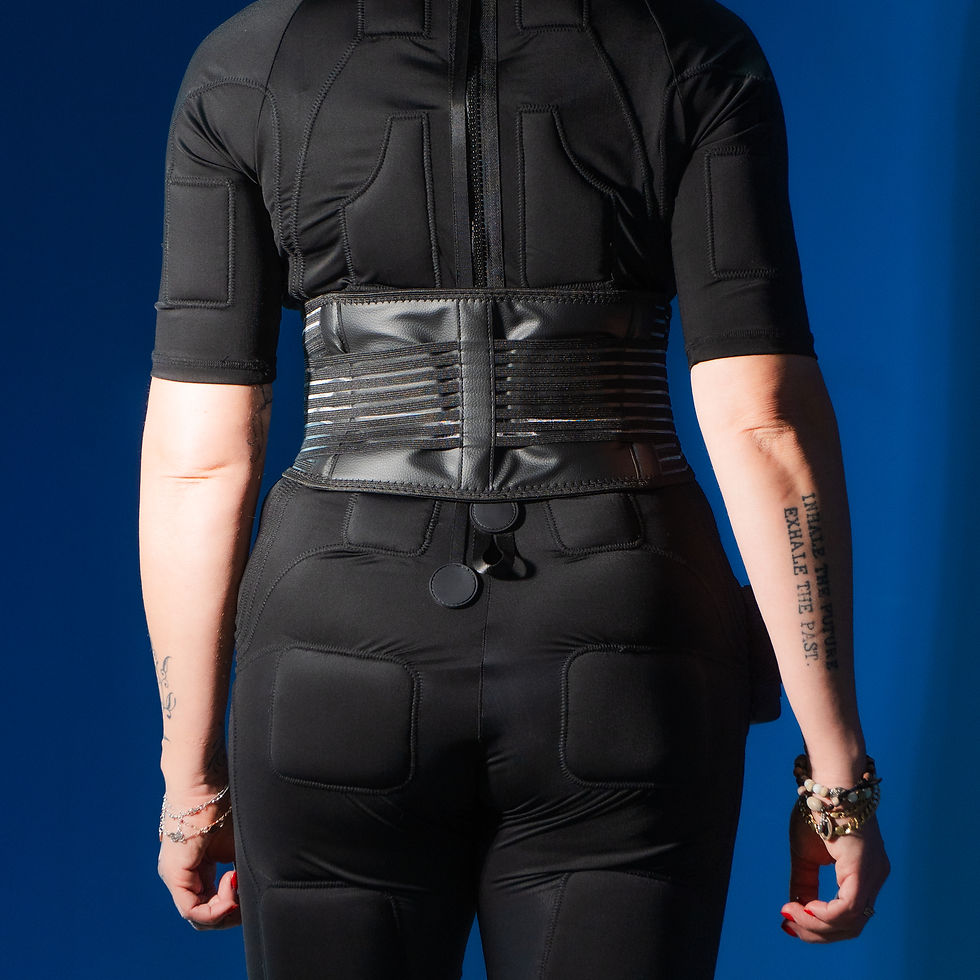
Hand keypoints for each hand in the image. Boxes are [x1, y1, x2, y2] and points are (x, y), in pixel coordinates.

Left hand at [158, 791, 240, 929]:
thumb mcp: (239, 844)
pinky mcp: (175, 876)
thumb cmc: (224, 803)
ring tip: (236, 880)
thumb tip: (253, 892)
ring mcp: (177, 878)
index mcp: (200, 867)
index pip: (214, 902)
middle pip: (207, 915)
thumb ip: (242, 870)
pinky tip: (230, 882)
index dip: (236, 902)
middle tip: (246, 891)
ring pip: (199, 917)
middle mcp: (185, 876)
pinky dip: (216, 906)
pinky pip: (193, 911)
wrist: (204, 783)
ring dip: (225, 908)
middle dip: (231, 911)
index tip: (250, 882)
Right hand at [779, 804, 888, 941]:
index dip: (821, 925)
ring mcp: (872, 875)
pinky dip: (823, 915)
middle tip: (789, 925)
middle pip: (852, 925)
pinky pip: (846, 908)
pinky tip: (803, 908)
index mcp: (866, 872)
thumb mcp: (806, 853)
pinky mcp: (863, 871)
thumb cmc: (817, 810)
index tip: (791, 920)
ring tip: (791, 914)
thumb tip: (794, 910)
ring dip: (816, 925)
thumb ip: (804, 882)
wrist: (827, 783)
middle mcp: (876, 877)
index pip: (850, 915)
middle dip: (817, 932)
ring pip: (850, 922)